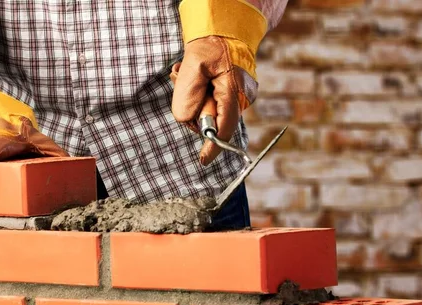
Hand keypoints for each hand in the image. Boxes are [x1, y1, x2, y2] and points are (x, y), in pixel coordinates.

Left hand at [170, 0, 267, 165]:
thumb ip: (187, 95)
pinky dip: (196, 94)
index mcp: (233, 93)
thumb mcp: (193, 65)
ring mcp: (235, 97)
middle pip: (210, 121)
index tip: (202, 161)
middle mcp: (239, 99)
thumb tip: (186, 120)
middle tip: (182, 79)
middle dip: (192, 108)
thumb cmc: (212, 42)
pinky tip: (192, 75)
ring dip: (191, 97)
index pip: (224, 128)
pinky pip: (209, 104)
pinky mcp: (229, 95)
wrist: (225, 27)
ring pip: (206, 112)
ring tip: (186, 73)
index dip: (213, 147)